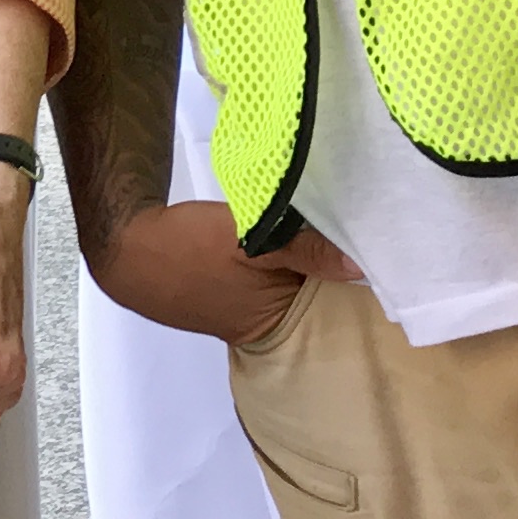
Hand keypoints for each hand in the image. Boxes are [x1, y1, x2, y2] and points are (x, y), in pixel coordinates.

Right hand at [96, 201, 362, 345]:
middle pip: (325, 279)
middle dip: (344, 247)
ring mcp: (255, 296)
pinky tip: (306, 208)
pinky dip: (293, 238)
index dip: (366, 262)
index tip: (393, 226)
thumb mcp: (249, 243)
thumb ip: (304, 250)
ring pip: (303, 266)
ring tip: (351, 197)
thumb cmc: (186, 252)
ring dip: (318, 239)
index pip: (341, 293)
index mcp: (280, 320)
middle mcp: (274, 316)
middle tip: (377, 201)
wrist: (124, 248)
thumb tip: (365, 264)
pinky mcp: (240, 276)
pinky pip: (282, 258)